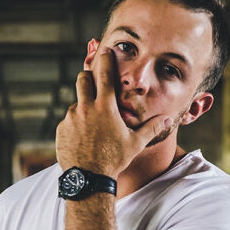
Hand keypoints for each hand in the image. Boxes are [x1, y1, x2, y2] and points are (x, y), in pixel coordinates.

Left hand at [55, 47, 171, 177]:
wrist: (88, 179)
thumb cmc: (114, 160)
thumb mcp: (135, 143)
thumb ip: (151, 128)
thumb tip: (168, 120)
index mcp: (105, 107)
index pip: (105, 75)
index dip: (105, 60)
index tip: (105, 50)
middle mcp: (86, 108)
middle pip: (83, 80)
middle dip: (88, 77)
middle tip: (94, 82)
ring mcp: (71, 118)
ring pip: (76, 103)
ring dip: (84, 107)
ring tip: (93, 126)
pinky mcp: (61, 129)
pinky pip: (69, 121)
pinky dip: (76, 125)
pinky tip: (84, 139)